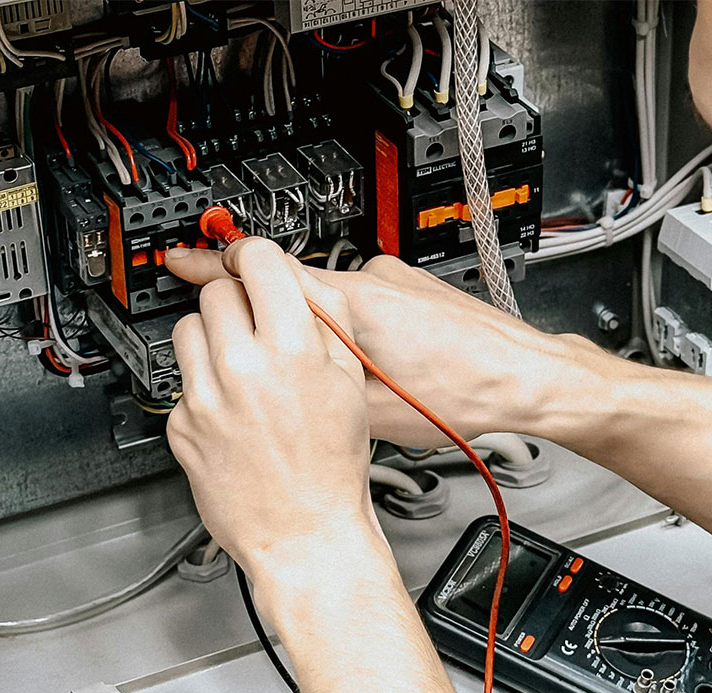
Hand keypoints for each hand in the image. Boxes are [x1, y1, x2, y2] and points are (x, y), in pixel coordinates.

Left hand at [166, 237, 377, 577]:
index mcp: (292, 350)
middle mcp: (242, 368)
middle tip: (257, 327)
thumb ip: (326, 323)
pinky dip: (205, 385)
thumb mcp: (351, 383)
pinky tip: (234, 410)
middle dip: (238, 302)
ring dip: (214, 337)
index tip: (253, 262)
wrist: (306, 532)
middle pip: (218, 292)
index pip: (257, 262)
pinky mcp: (180, 425)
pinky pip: (183, 380)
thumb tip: (297, 286)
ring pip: (190, 328)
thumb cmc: (332, 468)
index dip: (256, 257)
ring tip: (241, 366)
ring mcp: (205, 397)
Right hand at [167, 250, 578, 447]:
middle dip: (270, 312)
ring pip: (332, 297)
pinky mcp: (414, 288)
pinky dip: (355, 326)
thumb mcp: (375, 413)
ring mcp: (396, 279)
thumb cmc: (468, 396)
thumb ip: (321, 385)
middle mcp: (373, 280)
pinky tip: (377, 364)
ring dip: (320, 329)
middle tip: (256, 344)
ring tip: (344, 374)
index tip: (183, 261)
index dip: (216, 266)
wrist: (528, 380)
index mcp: (355, 306)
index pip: (266, 270)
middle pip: (295, 283)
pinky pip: (364, 300)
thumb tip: (285, 381)